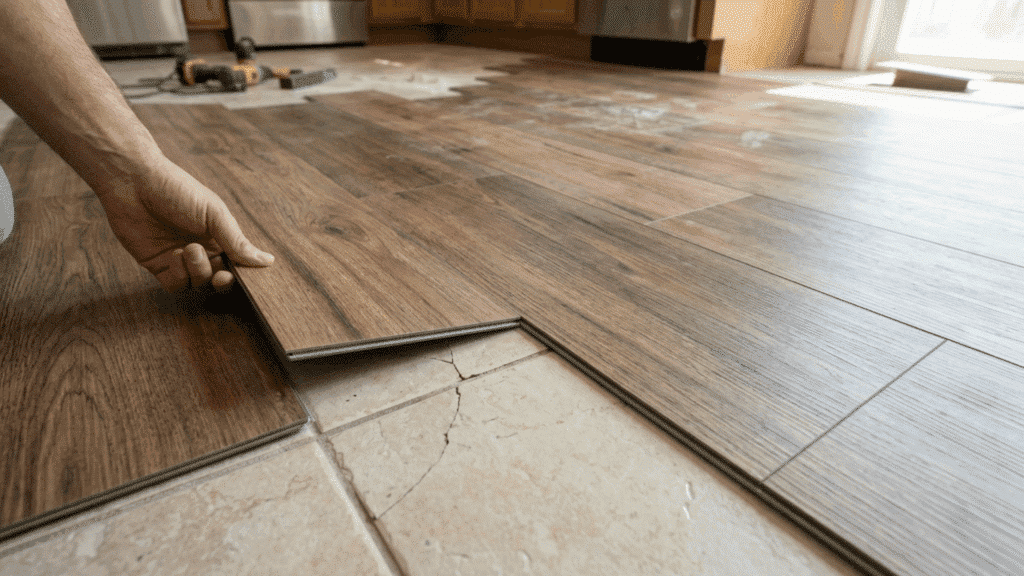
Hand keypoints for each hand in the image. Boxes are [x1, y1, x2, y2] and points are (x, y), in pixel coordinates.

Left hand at [97, 157, 273, 293]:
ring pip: (199, 284)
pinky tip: (174, 255)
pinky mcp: (159, 266)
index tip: (242, 273)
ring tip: (189, 249)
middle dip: (222, 279)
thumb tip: (268, 261)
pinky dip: (179, 275)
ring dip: (198, 271)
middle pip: (220, 279)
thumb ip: (238, 241)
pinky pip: (177, 285)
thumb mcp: (214, 214)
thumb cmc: (177, 191)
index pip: (238, 263)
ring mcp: (181, 259)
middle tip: (220, 274)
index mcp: (220, 236)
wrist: (133, 183)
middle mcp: (203, 249)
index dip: (241, 273)